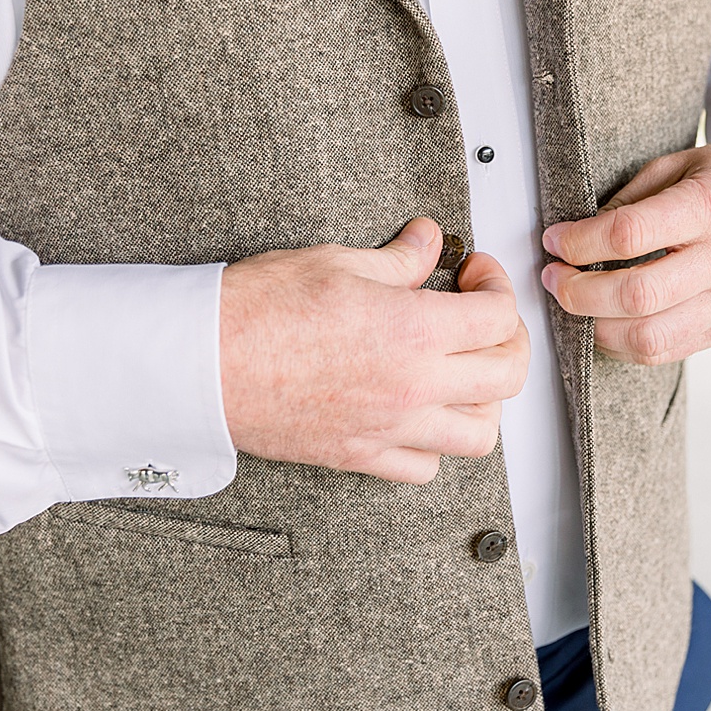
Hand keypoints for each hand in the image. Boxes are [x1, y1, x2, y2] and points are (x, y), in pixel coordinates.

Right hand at [219, 217, 528, 483]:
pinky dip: (436, 444)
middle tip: (484, 316)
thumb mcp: (337, 263)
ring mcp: (390, 429)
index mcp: (415, 333)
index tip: (475, 274)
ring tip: (463, 369)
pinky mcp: (360, 456)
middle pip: (507, 376)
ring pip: (480, 434)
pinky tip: (422, 413)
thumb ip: (398, 259)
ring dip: (484, 399)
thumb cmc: (257, 311)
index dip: (497, 286)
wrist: (202, 364)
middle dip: (508, 339)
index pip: (499, 317)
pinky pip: (426, 468)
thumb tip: (427, 242)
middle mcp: (413, 388)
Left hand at [540, 141, 710, 364]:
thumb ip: (633, 197)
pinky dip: (624, 344)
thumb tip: (578, 234)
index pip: (631, 234)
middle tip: (553, 277)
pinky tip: (605, 322)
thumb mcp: (685, 163)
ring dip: (595, 327)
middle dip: (578, 292)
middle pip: (637, 295)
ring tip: (574, 303)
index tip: (554, 240)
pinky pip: (666, 352)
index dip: (580, 242)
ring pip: (649, 338)